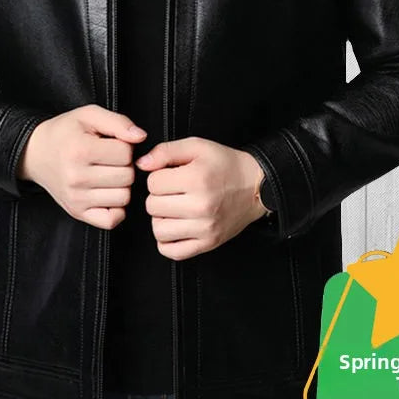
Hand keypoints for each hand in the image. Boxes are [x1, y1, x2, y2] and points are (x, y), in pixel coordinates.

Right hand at [18, 103, 146, 229]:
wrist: (36, 153)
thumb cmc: (65, 133)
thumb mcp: (89, 115)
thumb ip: (118, 122)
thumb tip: (141, 136)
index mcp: (80, 150)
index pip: (126, 153)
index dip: (125, 146)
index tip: (112, 144)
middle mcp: (76, 177)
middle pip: (127, 176)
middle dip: (124, 165)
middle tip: (109, 159)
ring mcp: (76, 198)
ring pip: (124, 198)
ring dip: (121, 186)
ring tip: (107, 173)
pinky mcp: (77, 212)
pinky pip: (112, 219)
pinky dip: (116, 208)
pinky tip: (107, 192)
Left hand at [135, 137, 267, 259]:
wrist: (256, 186)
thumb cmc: (226, 165)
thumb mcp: (197, 147)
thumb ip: (165, 151)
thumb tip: (142, 164)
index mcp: (197, 179)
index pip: (152, 183)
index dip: (158, 177)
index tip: (171, 176)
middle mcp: (201, 206)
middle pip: (152, 206)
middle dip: (158, 196)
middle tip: (173, 192)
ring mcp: (204, 228)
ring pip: (158, 230)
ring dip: (161, 218)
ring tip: (174, 209)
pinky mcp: (208, 243)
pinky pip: (172, 251)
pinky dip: (168, 241)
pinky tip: (175, 226)